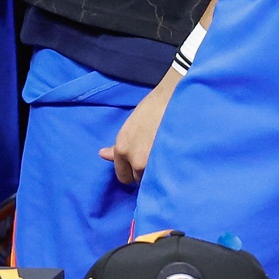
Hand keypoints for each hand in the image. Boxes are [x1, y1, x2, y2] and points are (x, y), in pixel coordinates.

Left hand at [101, 70, 180, 184]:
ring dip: (157, 174)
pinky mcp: (170, 165)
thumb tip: (102, 155)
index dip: (132, 171)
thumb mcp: (130, 126)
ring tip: (164, 160)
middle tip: (154, 159)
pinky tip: (173, 164)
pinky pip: (166, 178)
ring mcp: (153, 164)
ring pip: (153, 181)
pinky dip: (168, 174)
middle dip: (144, 173)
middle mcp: (135, 160)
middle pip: (138, 179)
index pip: (123, 176)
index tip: (141, 164)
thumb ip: (118, 146)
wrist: (175, 98)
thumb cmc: (153, 107)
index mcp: (122, 148)